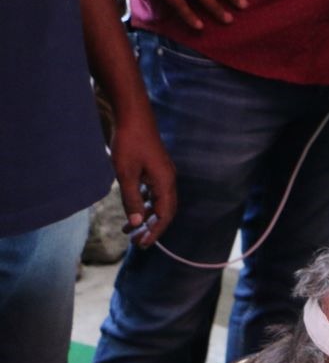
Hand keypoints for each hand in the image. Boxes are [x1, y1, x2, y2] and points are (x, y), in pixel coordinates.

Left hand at [110, 113, 176, 247]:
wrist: (133, 117)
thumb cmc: (130, 144)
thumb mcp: (126, 175)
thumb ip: (132, 200)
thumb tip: (137, 224)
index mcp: (165, 182)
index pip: (165, 214)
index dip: (155, 231)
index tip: (143, 245)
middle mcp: (168, 179)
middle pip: (165, 210)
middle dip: (152, 227)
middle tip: (137, 242)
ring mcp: (162, 173)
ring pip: (158, 202)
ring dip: (146, 217)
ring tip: (129, 230)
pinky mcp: (155, 168)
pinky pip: (153, 192)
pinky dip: (143, 204)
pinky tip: (131, 208)